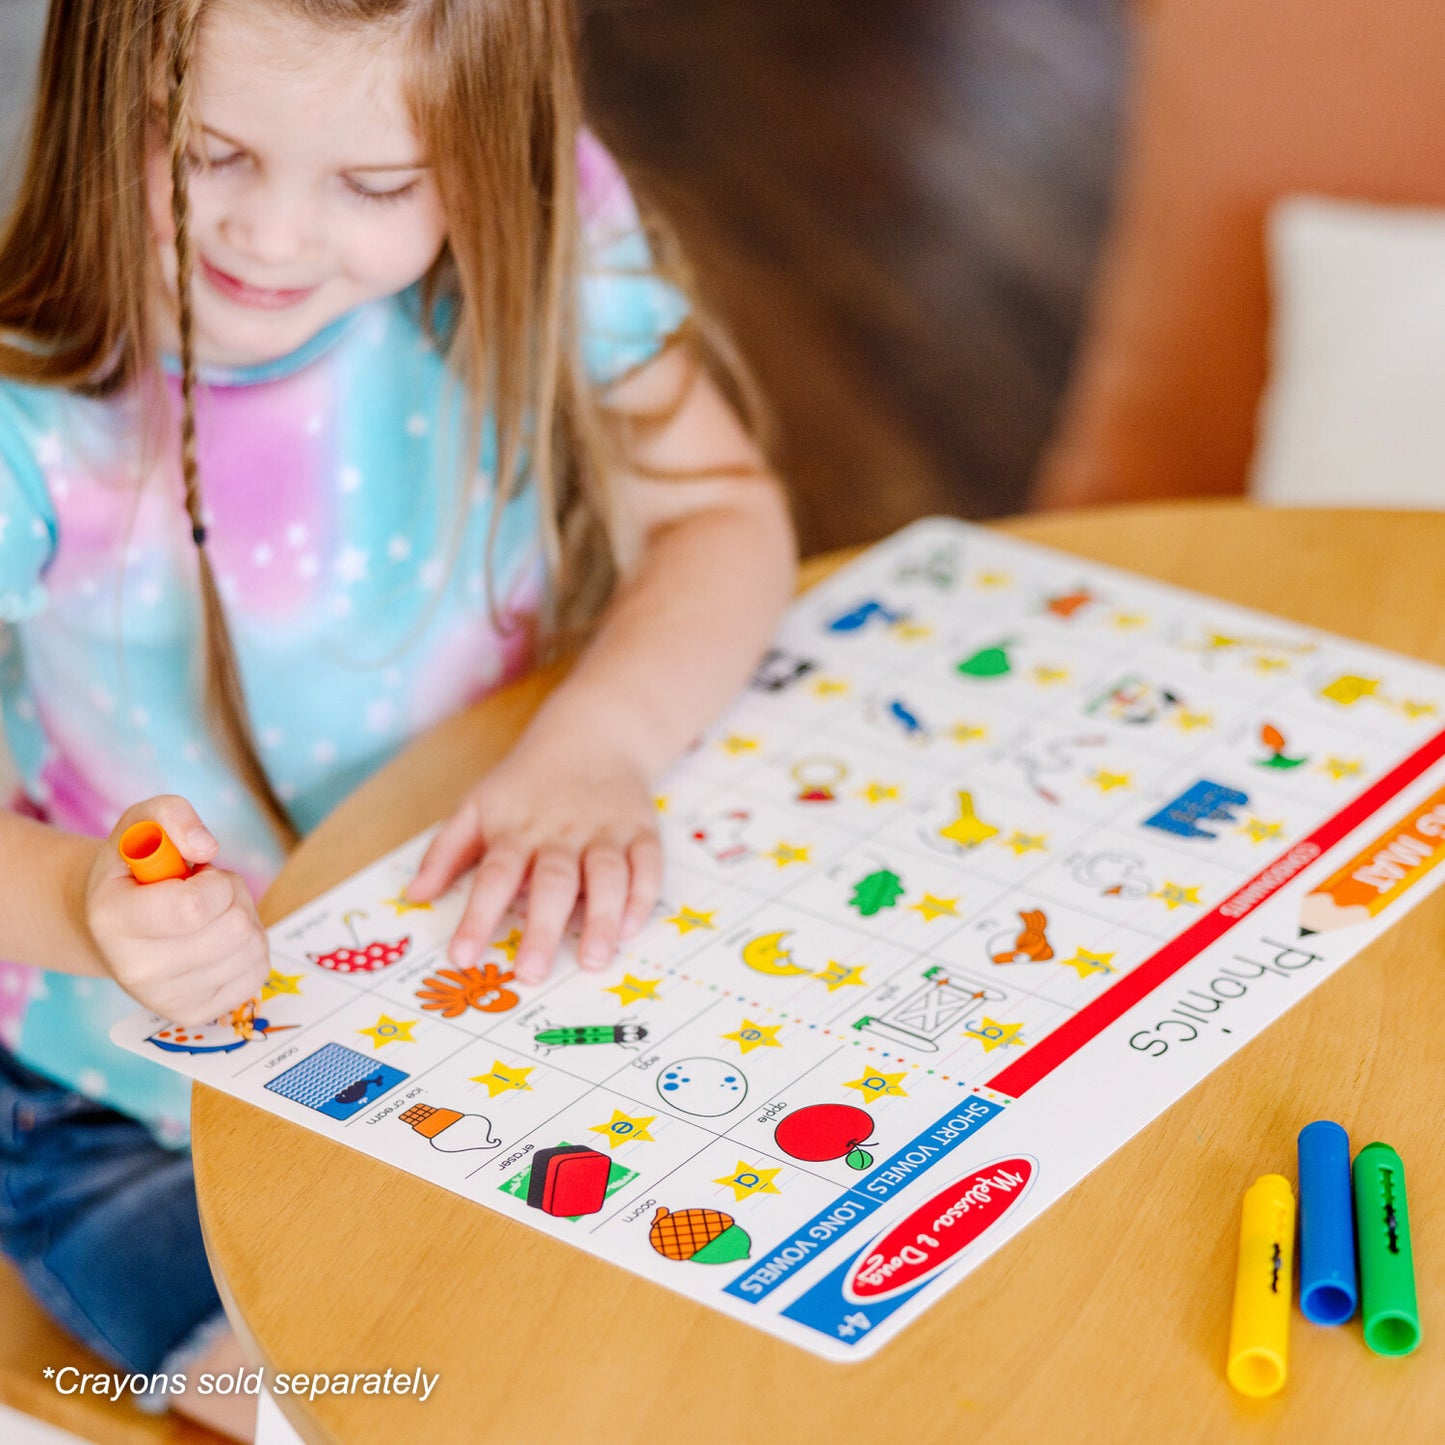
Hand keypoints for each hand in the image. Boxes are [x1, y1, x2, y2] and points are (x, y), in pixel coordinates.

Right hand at [83, 796, 269, 1024]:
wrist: (113, 927)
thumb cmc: (135, 870)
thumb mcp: (142, 825)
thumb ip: (171, 815)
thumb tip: (206, 847)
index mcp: (113, 919)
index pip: (195, 907)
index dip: (216, 883)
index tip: (200, 875)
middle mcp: (134, 969)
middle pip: (234, 929)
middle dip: (234, 897)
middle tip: (207, 893)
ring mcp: (163, 998)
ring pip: (251, 949)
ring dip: (244, 920)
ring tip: (211, 915)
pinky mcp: (193, 1014)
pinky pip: (257, 974)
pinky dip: (250, 948)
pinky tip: (220, 940)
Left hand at [405, 731, 663, 983]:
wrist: (592, 733)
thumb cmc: (527, 783)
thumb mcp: (478, 805)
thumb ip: (446, 851)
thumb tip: (414, 896)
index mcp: (516, 830)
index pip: (494, 876)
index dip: (477, 917)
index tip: (463, 957)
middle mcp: (561, 834)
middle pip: (553, 882)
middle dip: (543, 928)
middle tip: (532, 973)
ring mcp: (605, 832)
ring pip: (606, 876)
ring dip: (600, 918)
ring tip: (592, 960)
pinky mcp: (641, 831)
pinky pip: (647, 865)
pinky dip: (643, 897)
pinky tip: (630, 929)